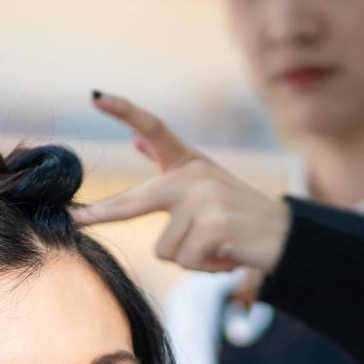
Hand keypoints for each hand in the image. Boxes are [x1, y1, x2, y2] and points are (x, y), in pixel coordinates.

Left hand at [69, 92, 291, 275]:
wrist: (288, 238)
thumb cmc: (242, 217)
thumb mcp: (206, 186)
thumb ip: (168, 165)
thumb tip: (136, 141)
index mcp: (190, 163)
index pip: (154, 130)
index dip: (125, 111)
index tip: (95, 95)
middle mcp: (194, 175)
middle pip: (134, 201)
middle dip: (101, 214)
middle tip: (75, 220)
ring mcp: (203, 199)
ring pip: (165, 249)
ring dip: (189, 258)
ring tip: (218, 247)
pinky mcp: (214, 225)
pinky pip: (186, 262)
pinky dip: (206, 268)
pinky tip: (228, 255)